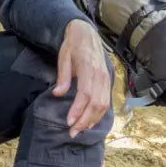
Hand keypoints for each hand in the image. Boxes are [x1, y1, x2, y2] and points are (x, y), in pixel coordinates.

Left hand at [53, 19, 110, 137]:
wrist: (86, 34)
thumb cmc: (73, 46)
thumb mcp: (63, 57)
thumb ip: (62, 77)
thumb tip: (57, 94)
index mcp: (89, 68)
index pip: (85, 93)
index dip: (78, 110)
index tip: (69, 122)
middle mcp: (101, 75)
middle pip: (96, 103)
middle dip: (84, 120)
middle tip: (72, 132)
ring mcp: (106, 79)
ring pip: (103, 105)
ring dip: (92, 120)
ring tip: (79, 130)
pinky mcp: (107, 82)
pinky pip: (106, 102)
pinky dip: (99, 114)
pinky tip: (89, 122)